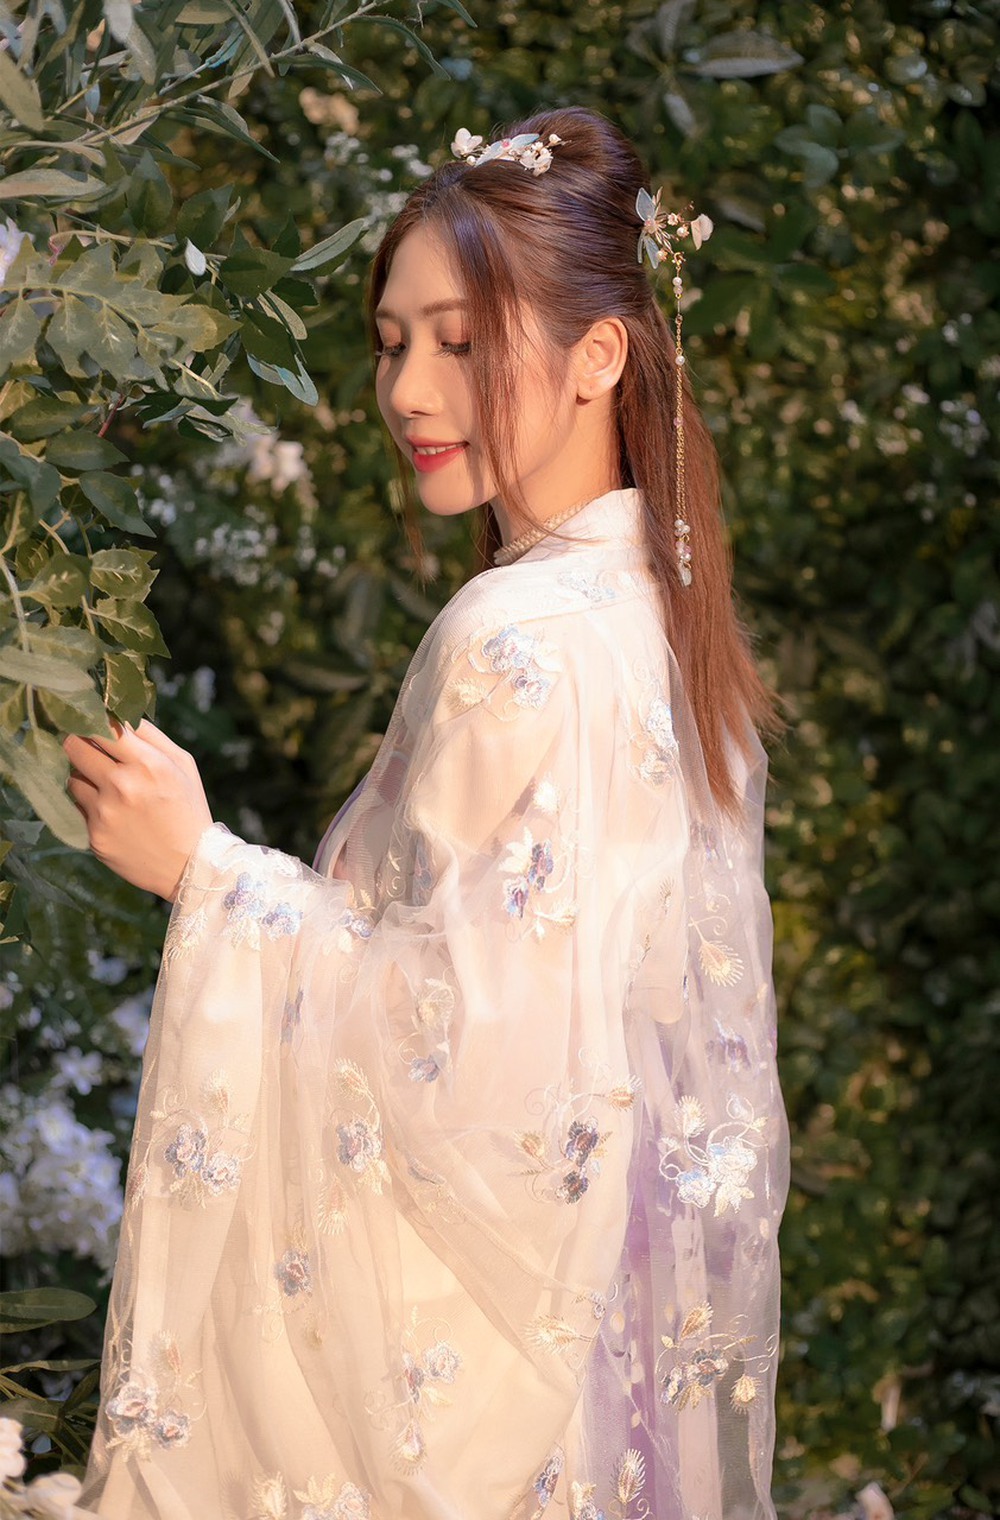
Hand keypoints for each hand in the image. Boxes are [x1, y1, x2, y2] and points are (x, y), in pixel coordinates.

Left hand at [64, 719, 213, 900]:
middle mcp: (122, 786)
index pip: (101, 726)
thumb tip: (118, 713)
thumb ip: (151, 736)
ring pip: (72, 778)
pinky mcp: (95, 836)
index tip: (91, 720)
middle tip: (89, 749)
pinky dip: (91, 807)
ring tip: (108, 789)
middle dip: (80, 744)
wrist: (190, 866)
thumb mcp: (183, 765)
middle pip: (74, 747)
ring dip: (85, 778)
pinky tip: (114, 815)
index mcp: (148, 764)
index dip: (92, 720)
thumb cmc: (188, 808)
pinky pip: (79, 808)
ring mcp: (105, 813)